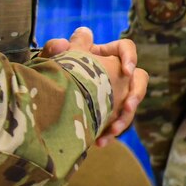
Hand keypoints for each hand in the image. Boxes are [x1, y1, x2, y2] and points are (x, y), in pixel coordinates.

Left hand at [47, 28, 147, 146]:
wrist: (47, 101)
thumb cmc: (51, 73)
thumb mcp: (51, 61)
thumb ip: (54, 49)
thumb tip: (63, 44)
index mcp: (105, 55)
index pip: (125, 48)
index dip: (130, 57)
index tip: (125, 71)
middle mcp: (115, 74)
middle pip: (139, 79)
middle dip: (136, 93)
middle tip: (127, 106)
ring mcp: (116, 95)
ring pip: (131, 104)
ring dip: (126, 117)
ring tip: (114, 129)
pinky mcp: (111, 113)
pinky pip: (118, 123)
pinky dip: (111, 132)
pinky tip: (100, 142)